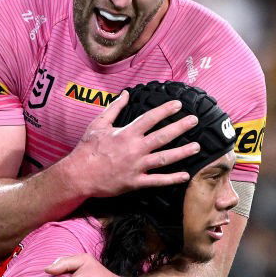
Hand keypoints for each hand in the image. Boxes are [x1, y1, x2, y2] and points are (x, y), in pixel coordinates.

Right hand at [68, 89, 199, 198]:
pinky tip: (185, 175)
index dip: (166, 110)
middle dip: (180, 127)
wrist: (78, 174)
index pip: (150, 118)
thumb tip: (125, 94)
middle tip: (194, 121)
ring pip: (164, 158)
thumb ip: (114, 108)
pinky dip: (172, 179)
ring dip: (182, 152)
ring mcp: (136, 166)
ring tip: (197, 147)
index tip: (178, 105)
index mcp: (127, 133)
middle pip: (163, 136)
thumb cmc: (87, 149)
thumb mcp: (98, 123)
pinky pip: (157, 181)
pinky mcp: (135, 182)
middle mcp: (135, 149)